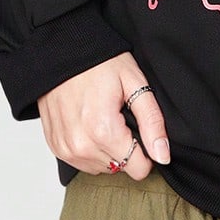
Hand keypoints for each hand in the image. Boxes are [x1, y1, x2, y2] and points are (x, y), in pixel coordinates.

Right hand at [37, 53, 171, 177]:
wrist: (62, 51)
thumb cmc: (99, 63)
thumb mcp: (135, 84)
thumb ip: (152, 122)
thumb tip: (162, 155)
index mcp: (103, 131)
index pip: (138, 168)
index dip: (146, 150)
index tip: (139, 128)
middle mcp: (80, 146)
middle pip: (121, 167)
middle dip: (126, 146)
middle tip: (119, 116)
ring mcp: (65, 149)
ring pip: (102, 167)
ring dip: (108, 149)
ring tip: (103, 117)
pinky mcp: (56, 147)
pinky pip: (83, 163)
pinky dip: (91, 148)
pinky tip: (89, 123)